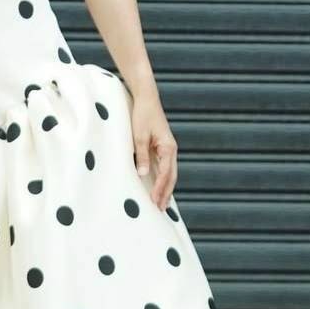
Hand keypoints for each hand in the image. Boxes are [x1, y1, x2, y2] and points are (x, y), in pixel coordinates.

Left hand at [130, 89, 177, 210]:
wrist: (146, 98)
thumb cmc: (142, 115)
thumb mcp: (139, 136)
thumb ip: (141, 155)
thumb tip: (142, 174)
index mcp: (168, 148)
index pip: (166, 174)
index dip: (160, 189)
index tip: (155, 201)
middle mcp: (171, 150)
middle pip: (171, 176)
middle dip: (166, 193)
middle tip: (160, 210)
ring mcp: (167, 149)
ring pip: (169, 173)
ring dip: (165, 188)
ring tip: (161, 204)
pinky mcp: (161, 147)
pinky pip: (164, 167)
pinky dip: (162, 179)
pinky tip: (158, 187)